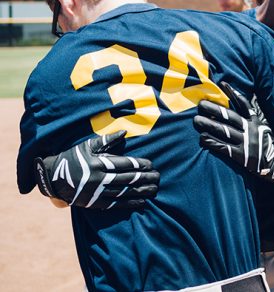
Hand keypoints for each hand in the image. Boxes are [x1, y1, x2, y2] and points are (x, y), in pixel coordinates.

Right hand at [34, 130, 159, 208]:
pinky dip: (130, 203)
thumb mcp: (87, 146)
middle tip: (158, 177)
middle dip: (145, 178)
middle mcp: (99, 178)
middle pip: (127, 179)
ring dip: (141, 191)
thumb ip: (107, 140)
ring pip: (124, 192)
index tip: (151, 165)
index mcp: (99, 163)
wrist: (52, 177)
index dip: (140, 165)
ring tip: (154, 190)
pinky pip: (115, 204)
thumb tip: (125, 132)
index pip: (125, 164)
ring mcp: (96, 192)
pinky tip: (142, 202)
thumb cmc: (73, 157)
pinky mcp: (94, 202)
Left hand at [193, 82, 273, 182]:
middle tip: (201, 104)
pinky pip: (224, 147)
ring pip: (224, 131)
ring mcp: (245, 142)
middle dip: (214, 109)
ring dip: (209, 125)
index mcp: (255, 121)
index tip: (222, 84)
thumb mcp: (262, 127)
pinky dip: (212, 142)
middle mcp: (250, 129)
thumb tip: (236, 105)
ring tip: (196, 120)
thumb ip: (250, 118)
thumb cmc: (265, 142)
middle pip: (229, 117)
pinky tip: (202, 138)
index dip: (233, 93)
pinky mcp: (241, 155)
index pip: (243, 104)